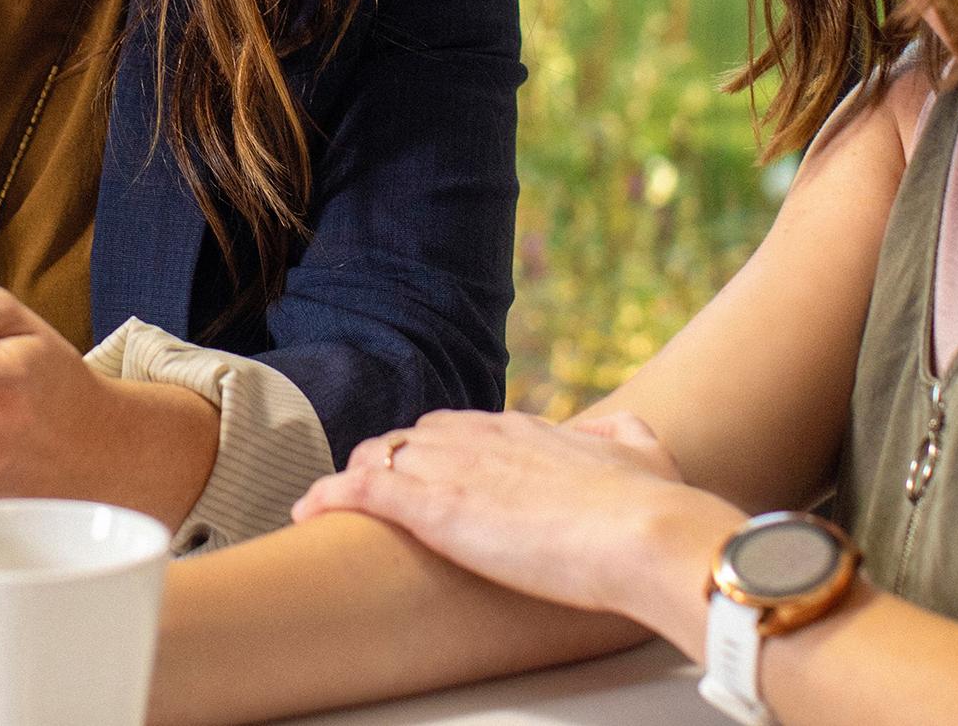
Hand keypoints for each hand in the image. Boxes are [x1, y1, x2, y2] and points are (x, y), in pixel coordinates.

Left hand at [292, 408, 737, 625]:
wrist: (643, 532)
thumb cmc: (650, 503)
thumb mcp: (646, 450)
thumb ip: (622, 431)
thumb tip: (609, 426)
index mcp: (525, 428)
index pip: (461, 427)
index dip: (438, 451)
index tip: (429, 472)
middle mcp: (483, 437)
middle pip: (415, 438)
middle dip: (394, 464)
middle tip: (378, 496)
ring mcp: (455, 468)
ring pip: (383, 456)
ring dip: (359, 479)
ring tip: (338, 507)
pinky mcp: (435, 507)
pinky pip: (363, 489)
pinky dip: (330, 496)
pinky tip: (308, 510)